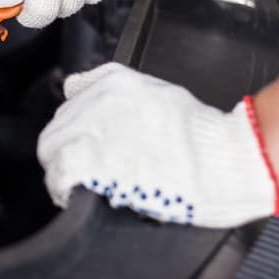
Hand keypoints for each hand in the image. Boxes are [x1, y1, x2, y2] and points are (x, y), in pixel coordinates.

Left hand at [37, 63, 278, 227]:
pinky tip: (72, 195)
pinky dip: (60, 187)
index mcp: (114, 83)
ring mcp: (96, 131)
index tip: (84, 145)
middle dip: (65, 151)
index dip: (76, 130)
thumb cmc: (201, 135)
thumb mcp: (159, 92)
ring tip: (77, 186)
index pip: (70, 102)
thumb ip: (114, 87)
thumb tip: (75, 87)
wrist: (227, 158)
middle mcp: (99, 101)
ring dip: (60, 170)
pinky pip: (58, 173)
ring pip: (51, 150)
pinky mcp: (96, 162)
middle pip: (57, 128)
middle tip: (82, 172)